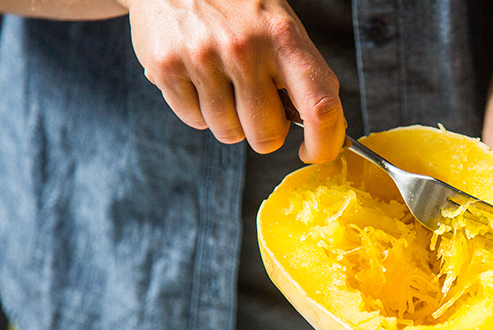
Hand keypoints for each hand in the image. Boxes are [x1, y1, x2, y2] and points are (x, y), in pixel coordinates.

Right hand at [122, 0, 345, 160]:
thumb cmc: (240, 8)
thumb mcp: (281, 29)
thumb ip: (304, 77)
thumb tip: (326, 132)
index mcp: (283, 38)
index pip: (321, 107)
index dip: (323, 143)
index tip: (314, 151)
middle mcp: (244, 48)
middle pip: (267, 135)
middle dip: (265, 130)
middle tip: (257, 101)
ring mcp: (202, 58)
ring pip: (229, 133)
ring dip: (230, 120)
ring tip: (224, 82)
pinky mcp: (166, 67)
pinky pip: (194, 121)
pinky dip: (199, 110)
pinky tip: (200, 78)